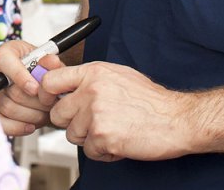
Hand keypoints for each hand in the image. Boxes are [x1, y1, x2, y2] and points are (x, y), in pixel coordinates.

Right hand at [0, 39, 64, 136]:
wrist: (37, 83)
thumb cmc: (40, 69)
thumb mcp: (49, 61)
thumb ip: (51, 63)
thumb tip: (52, 62)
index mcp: (7, 53)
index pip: (4, 60)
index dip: (19, 76)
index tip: (35, 89)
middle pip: (11, 91)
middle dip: (35, 101)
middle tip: (50, 102)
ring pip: (8, 108)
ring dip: (32, 114)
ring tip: (45, 111)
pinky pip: (1, 123)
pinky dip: (18, 127)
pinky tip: (31, 125)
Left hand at [42, 62, 194, 161]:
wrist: (177, 119)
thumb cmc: (150, 99)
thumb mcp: (116, 75)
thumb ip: (85, 76)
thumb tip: (53, 71)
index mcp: (93, 72)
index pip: (50, 82)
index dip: (46, 95)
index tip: (51, 102)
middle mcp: (91, 91)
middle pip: (57, 113)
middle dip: (72, 122)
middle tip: (93, 122)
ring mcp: (96, 114)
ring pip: (72, 134)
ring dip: (89, 138)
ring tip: (112, 130)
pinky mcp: (103, 137)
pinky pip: (89, 151)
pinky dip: (103, 151)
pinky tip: (119, 141)